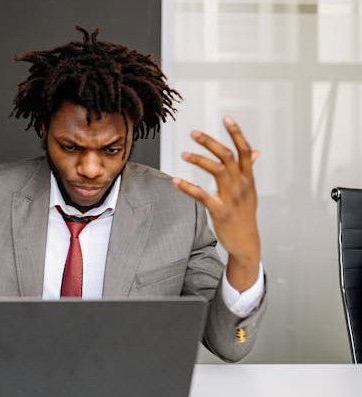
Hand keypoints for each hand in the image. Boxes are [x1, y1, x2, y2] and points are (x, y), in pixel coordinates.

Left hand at [172, 117, 259, 290]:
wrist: (246, 243)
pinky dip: (187, 187)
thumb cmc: (245, 215)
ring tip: (183, 153)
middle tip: (193, 133)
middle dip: (210, 142)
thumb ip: (249, 170)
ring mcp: (232, 198)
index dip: (237, 133)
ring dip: (199, 160)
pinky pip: (202, 195)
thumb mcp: (250, 191)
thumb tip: (255, 151)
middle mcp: (242, 185)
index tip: (227, 118)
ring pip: (217, 171)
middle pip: (228, 157)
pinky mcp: (220, 211)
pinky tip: (175, 180)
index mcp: (248, 179)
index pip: (245, 151)